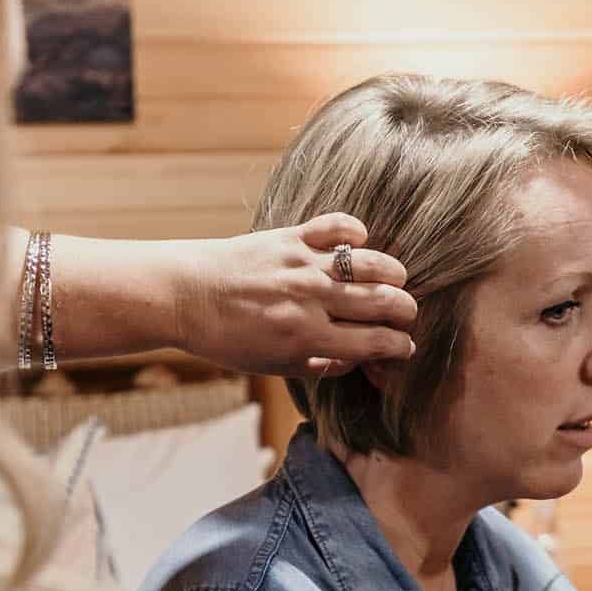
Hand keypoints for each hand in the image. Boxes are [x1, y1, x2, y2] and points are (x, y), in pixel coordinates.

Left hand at [173, 213, 415, 376]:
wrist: (185, 296)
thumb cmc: (228, 337)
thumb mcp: (272, 365)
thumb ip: (318, 364)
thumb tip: (361, 361)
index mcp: (306, 337)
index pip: (373, 342)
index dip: (398, 346)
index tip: (405, 347)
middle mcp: (310, 299)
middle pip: (381, 302)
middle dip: (405, 312)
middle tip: (406, 315)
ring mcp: (302, 264)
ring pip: (370, 264)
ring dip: (393, 273)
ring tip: (395, 280)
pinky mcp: (290, 237)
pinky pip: (337, 225)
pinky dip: (356, 230)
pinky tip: (360, 242)